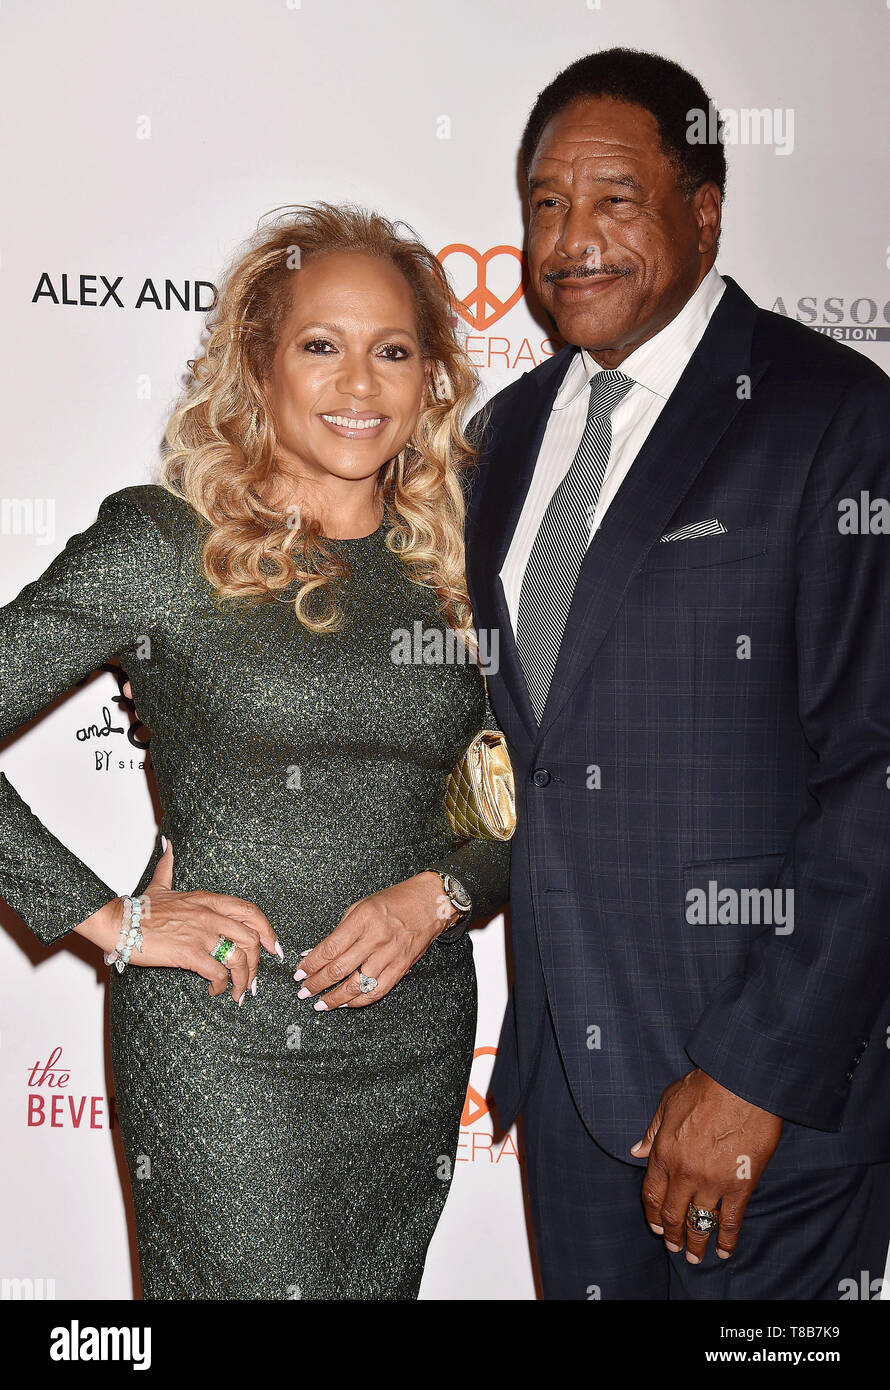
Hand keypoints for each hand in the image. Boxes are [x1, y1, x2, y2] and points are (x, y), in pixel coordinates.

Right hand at [77, 839, 280, 1001]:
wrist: (118, 923)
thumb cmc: (138, 909)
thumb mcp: (161, 883)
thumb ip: (168, 865)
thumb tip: (167, 843)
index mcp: (208, 900)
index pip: (251, 912)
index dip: (267, 931)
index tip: (274, 948)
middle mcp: (210, 915)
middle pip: (251, 939)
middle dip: (257, 964)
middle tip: (252, 980)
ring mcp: (201, 934)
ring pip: (239, 959)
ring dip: (242, 980)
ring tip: (237, 992)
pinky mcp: (189, 953)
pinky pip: (218, 972)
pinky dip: (221, 985)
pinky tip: (215, 990)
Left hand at [295, 871, 453, 1009]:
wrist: (430, 904)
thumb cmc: (394, 902)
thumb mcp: (361, 907)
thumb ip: (340, 931)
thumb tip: (317, 953)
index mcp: (363, 920)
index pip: (330, 948)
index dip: (311, 964)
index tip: (300, 973)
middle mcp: (376, 938)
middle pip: (339, 969)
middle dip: (317, 983)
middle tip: (304, 991)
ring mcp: (390, 955)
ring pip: (357, 985)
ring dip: (335, 997)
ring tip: (320, 1003)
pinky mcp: (401, 968)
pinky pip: (377, 990)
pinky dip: (359, 1000)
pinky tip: (346, 1003)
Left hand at [631, 1068, 782, 1263]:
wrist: (741, 1084)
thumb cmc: (704, 1087)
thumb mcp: (668, 1102)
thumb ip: (651, 1130)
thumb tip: (636, 1151)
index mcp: (663, 1153)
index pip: (652, 1194)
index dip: (653, 1215)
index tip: (656, 1228)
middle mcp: (684, 1173)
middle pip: (673, 1214)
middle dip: (673, 1235)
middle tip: (675, 1248)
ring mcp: (712, 1182)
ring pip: (700, 1222)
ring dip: (696, 1243)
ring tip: (695, 1257)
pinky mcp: (739, 1186)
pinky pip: (731, 1221)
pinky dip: (727, 1240)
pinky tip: (725, 1251)